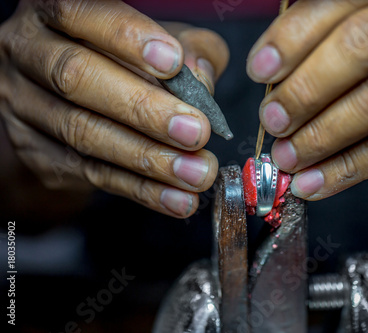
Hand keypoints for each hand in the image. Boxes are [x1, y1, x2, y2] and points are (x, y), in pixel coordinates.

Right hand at [0, 0, 228, 217]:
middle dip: (142, 109)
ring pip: (83, 134)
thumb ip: (187, 48)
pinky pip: (90, 174)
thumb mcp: (160, 39)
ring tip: (196, 172)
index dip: (126, 39)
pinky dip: (141, 189)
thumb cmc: (124, 59)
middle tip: (194, 131)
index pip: (81, 14)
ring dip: (147, 159)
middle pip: (76, 77)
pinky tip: (177, 197)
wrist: (75, 99)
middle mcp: (30, 53)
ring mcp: (27, 106)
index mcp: (55, 12)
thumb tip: (200, 80)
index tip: (174, 63)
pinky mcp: (38, 153)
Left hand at [247, 0, 367, 199]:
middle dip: (306, 89)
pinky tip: (317, 181)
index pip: (345, 1)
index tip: (261, 69)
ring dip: (322, 136)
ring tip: (288, 157)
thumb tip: (279, 65)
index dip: (294, 35)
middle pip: (364, 45)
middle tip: (272, 119)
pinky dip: (352, 168)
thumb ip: (347, 30)